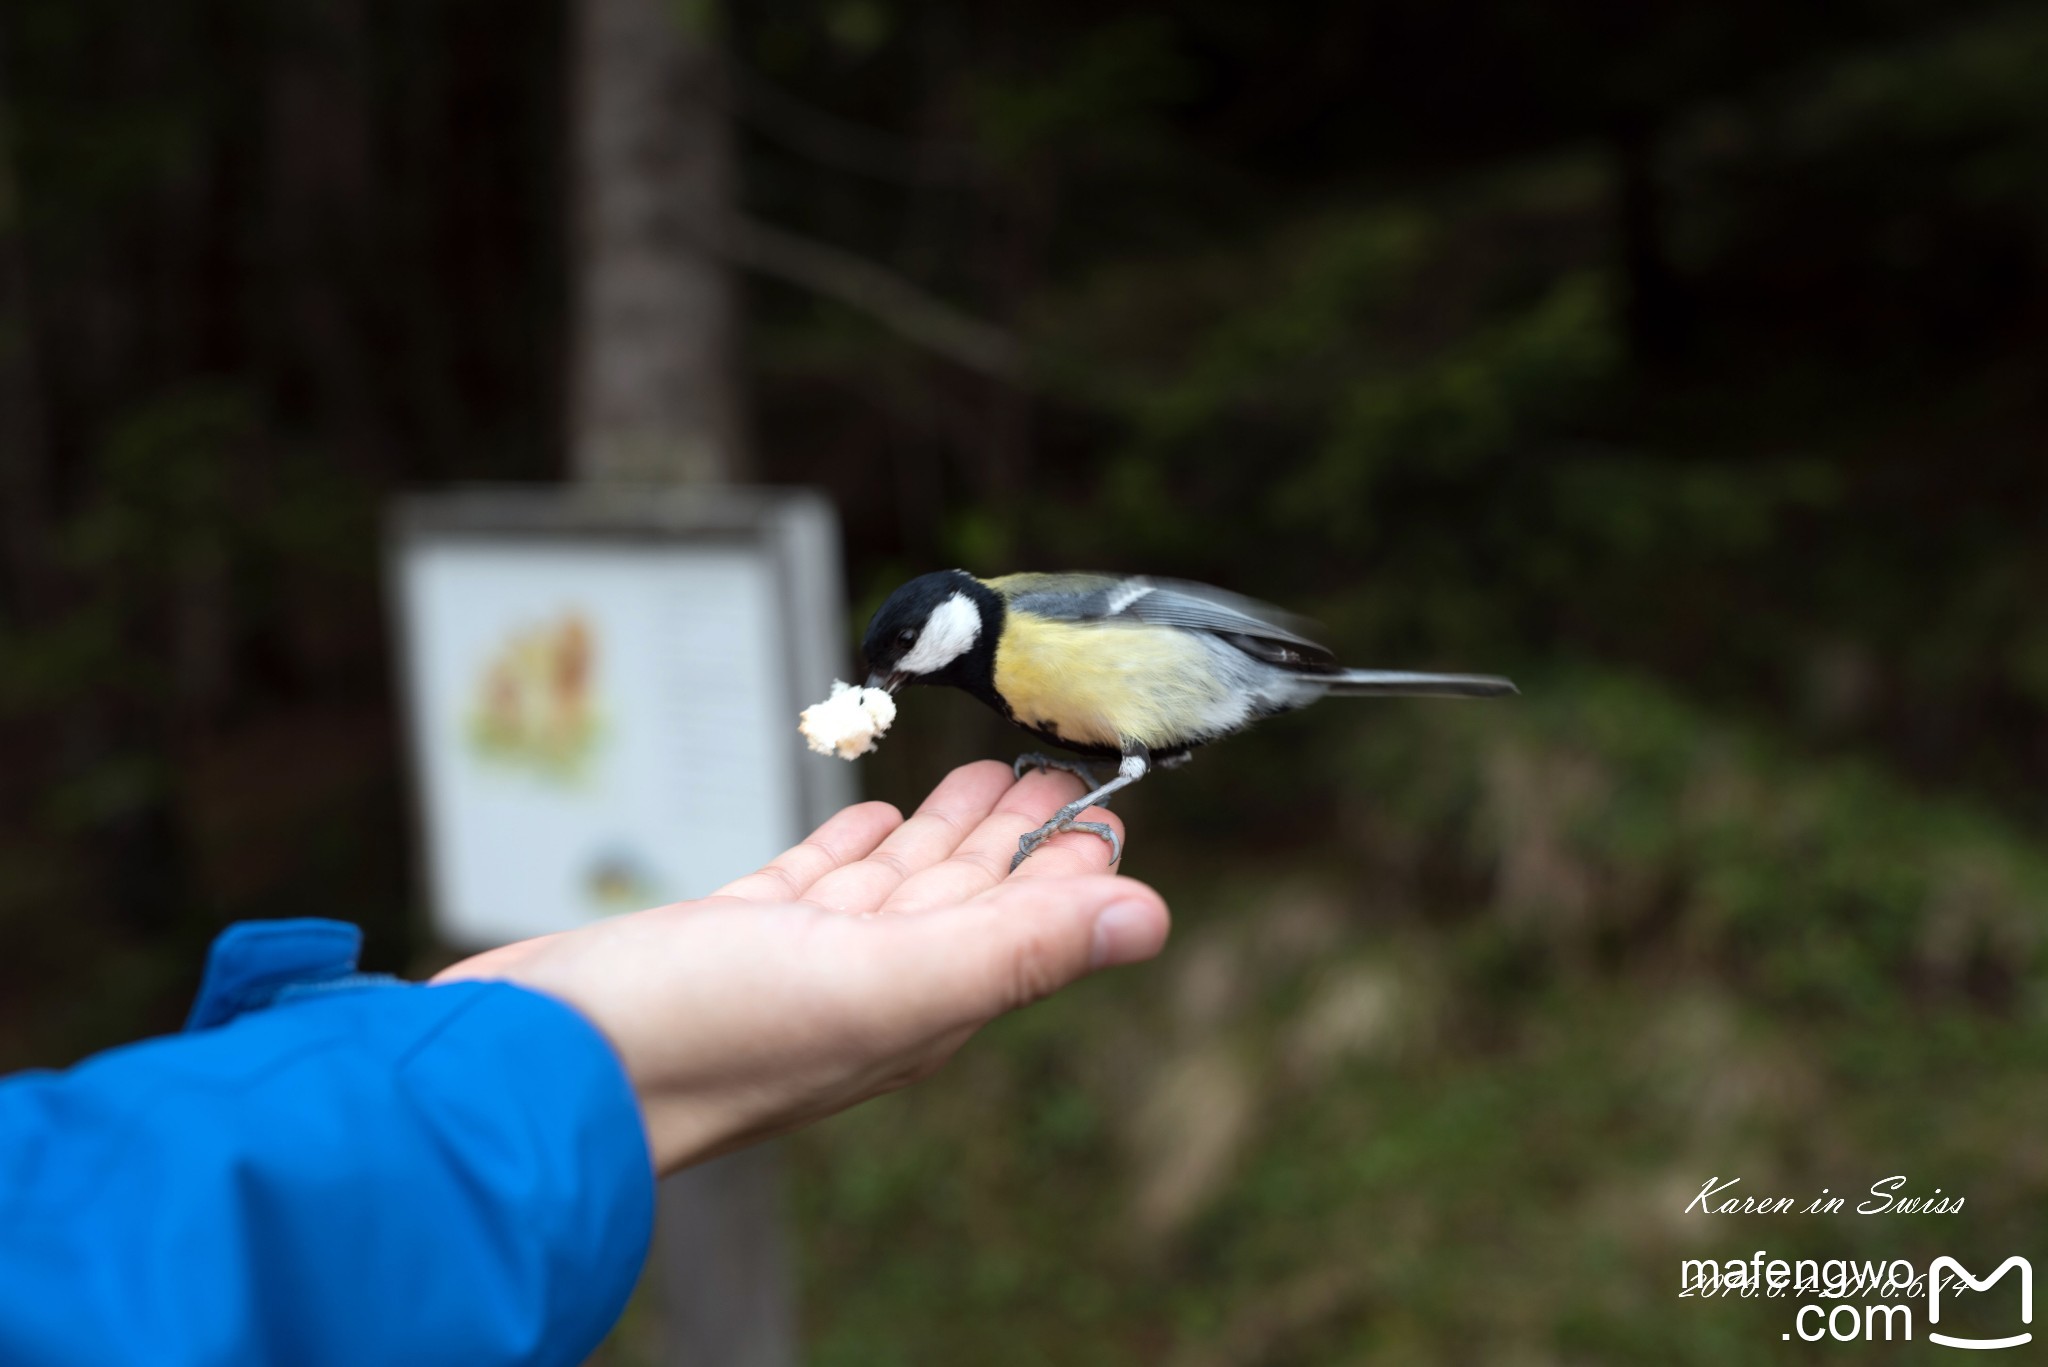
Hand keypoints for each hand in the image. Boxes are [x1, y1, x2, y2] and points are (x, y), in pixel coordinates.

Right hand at [433, 761, 1170, 1174]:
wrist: (534, 1068)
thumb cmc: (698, 1035)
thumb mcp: (877, 982)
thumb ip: (1014, 949)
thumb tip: (1148, 920)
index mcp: (921, 1003)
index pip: (1026, 922)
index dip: (1072, 863)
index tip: (1111, 803)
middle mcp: (868, 985)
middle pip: (967, 896)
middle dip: (1016, 833)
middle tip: (1053, 767)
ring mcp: (794, 964)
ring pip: (895, 885)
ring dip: (943, 831)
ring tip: (982, 775)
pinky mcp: (725, 940)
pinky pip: (811, 885)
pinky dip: (852, 848)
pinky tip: (871, 817)